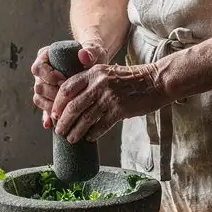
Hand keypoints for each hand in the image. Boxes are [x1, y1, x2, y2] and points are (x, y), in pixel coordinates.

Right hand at [31, 41, 107, 129]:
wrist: (94, 64)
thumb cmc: (92, 55)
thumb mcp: (93, 52)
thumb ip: (90, 52)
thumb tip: (83, 54)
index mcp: (46, 56)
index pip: (39, 68)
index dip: (49, 76)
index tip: (63, 80)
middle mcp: (42, 72)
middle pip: (38, 86)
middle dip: (52, 94)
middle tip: (68, 98)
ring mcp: (44, 86)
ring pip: (39, 98)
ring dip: (50, 107)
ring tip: (64, 112)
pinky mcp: (50, 99)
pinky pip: (44, 109)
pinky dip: (48, 117)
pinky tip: (51, 124)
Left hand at [51, 61, 166, 143]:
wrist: (157, 81)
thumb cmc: (132, 79)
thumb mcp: (108, 73)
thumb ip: (92, 83)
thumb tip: (74, 102)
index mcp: (94, 72)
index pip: (67, 88)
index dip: (58, 104)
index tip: (54, 114)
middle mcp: (99, 83)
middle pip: (73, 106)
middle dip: (63, 121)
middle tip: (59, 130)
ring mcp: (109, 97)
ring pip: (85, 118)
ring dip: (75, 131)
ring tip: (71, 139)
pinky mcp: (120, 110)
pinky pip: (101, 125)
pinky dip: (93, 134)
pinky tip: (89, 138)